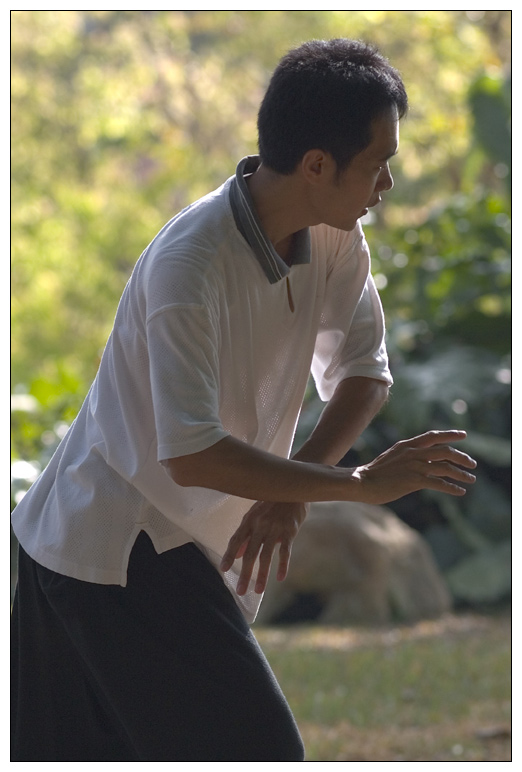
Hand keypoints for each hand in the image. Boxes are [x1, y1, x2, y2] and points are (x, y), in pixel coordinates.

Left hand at [220, 501, 308, 595]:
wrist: (294, 487)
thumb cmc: (272, 502)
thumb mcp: (256, 514)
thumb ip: (247, 534)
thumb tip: (237, 554)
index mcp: (250, 520)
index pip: (236, 539)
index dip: (229, 554)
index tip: (223, 569)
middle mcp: (260, 524)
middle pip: (250, 552)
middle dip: (245, 573)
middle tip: (240, 591)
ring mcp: (275, 527)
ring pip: (266, 555)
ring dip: (262, 574)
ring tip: (258, 591)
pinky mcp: (290, 531)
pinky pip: (285, 551)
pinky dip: (283, 565)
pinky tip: (280, 578)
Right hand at [353, 430, 476, 504]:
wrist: (361, 482)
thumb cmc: (373, 473)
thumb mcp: (392, 458)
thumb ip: (406, 457)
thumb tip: (419, 462)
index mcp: (407, 445)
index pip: (432, 436)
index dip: (449, 434)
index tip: (463, 435)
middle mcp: (413, 452)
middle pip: (444, 451)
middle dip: (461, 456)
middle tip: (472, 464)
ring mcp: (414, 466)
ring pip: (445, 467)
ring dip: (461, 473)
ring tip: (470, 479)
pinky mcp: (414, 480)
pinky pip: (439, 483)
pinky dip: (452, 487)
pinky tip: (459, 491)